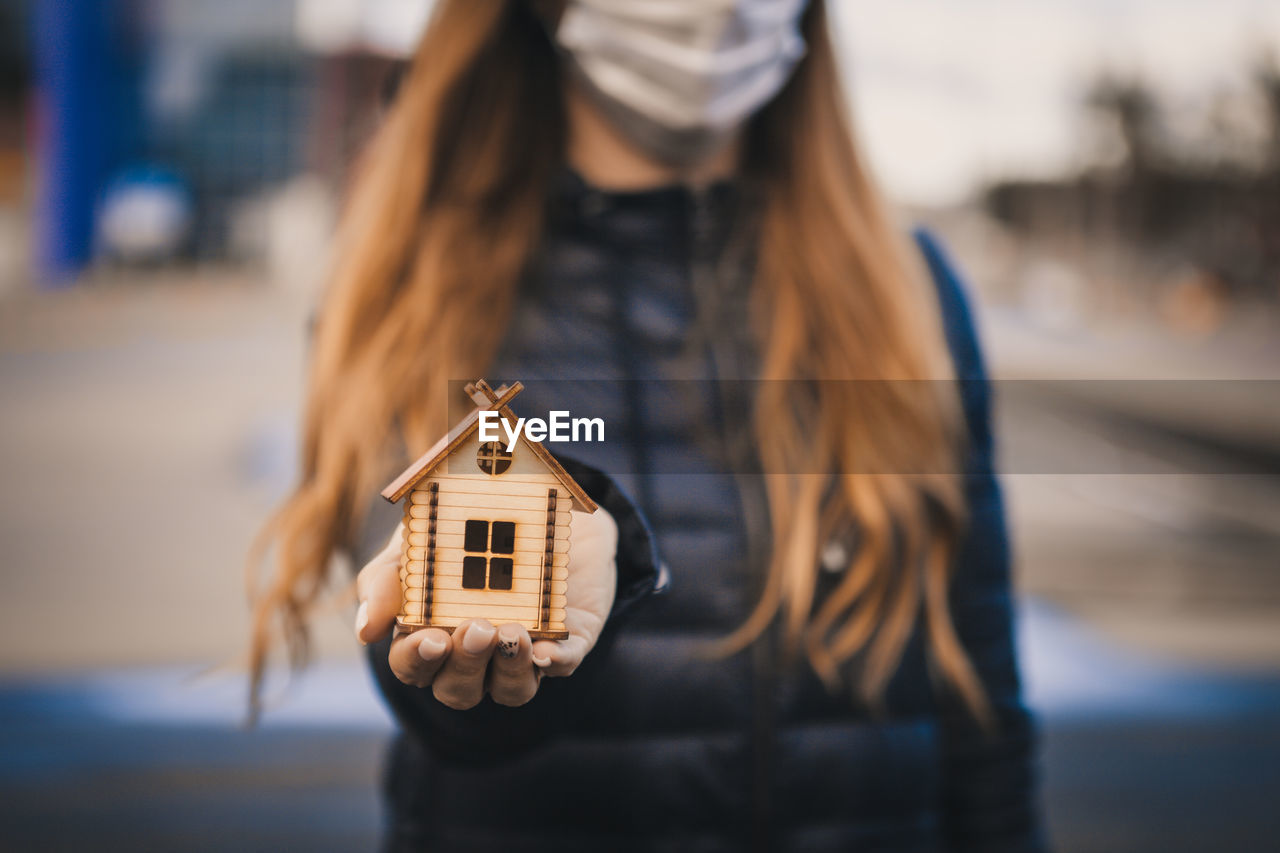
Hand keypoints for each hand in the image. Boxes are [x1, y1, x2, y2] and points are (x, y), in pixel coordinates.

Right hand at [354, 506, 617, 708]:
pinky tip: (547, 651)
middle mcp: (475, 656)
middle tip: (477, 628)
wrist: (537, 492)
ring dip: (510, 671)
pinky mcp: (567, 638)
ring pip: (511, 690)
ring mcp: (522, 652)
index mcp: (431, 635)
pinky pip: (564, 664)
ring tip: (513, 634)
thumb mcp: (417, 541)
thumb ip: (385, 580)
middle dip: (466, 666)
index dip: (418, 661)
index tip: (431, 637)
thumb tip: (367, 631)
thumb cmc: (463, 526)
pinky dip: (556, 662)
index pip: (414, 668)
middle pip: (460, 689)